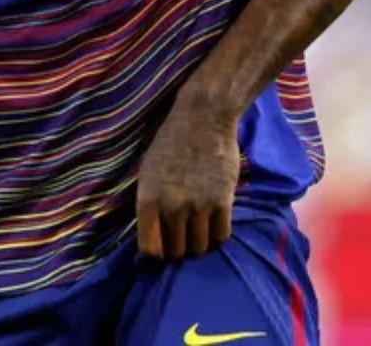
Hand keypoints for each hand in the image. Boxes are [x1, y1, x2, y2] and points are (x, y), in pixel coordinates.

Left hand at [135, 92, 240, 259]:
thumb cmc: (172, 142)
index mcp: (148, 199)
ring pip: (200, 247)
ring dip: (199, 241)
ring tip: (199, 225)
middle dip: (180, 246)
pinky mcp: (223, 201)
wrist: (204, 117)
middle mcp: (172, 206)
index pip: (150, 249)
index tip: (163, 247)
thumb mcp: (148, 171)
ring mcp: (199, 205)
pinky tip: (214, 219)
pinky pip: (221, 236)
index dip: (157, 252)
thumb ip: (150, 204)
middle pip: (177, 251)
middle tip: (184, 233)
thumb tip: (153, 238)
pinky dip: (218, 233)